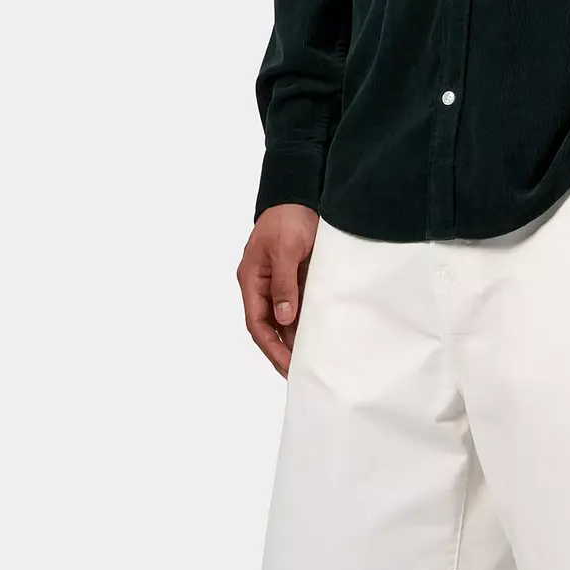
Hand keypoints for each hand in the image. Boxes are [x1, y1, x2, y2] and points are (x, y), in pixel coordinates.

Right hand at [238, 203, 319, 376]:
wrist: (300, 196)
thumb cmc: (288, 218)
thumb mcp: (286, 250)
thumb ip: (284, 284)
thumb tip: (284, 318)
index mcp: (252, 280)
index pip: (257, 323)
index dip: (272, 348)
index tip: (288, 365)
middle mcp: (262, 287)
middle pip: (268, 328)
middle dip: (282, 352)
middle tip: (300, 374)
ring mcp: (278, 285)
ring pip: (284, 322)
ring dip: (295, 342)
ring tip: (311, 363)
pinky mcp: (295, 282)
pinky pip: (298, 310)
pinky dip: (306, 326)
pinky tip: (318, 340)